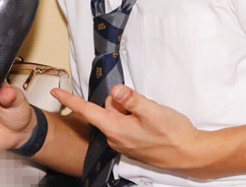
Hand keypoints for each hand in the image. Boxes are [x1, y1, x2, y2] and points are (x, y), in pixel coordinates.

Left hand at [51, 84, 212, 177]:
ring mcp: (124, 143)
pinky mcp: (133, 145)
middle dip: (120, 102)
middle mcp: (115, 138)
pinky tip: (149, 123)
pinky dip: (134, 119)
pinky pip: (125, 124)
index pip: (87, 111)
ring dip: (128, 111)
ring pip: (117, 116)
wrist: (190, 154)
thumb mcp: (152, 110)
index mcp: (116, 128)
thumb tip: (114, 90)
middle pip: (106, 109)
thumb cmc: (173, 133)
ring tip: (149, 116)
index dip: (70, 100)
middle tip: (141, 105)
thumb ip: (131, 99)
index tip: (55, 91)